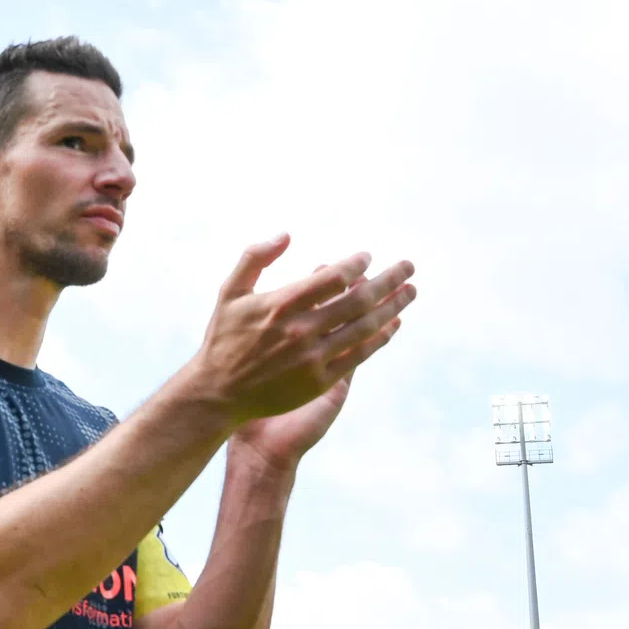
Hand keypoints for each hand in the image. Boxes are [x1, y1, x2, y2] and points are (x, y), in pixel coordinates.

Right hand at [185, 238, 415, 430]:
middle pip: (358, 300)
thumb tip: (287, 235)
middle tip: (408, 266)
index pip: (333, 278)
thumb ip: (255, 257)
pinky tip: (393, 324)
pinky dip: (380, 338)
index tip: (366, 258)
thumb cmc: (223, 338)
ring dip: (392, 307)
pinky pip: (359, 356)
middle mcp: (301, 330)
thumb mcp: (229, 291)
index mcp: (281, 304)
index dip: (356, 265)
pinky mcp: (319, 381)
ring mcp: (313, 358)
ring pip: (364, 327)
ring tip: (410, 292)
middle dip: (389, 280)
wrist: (218, 393)